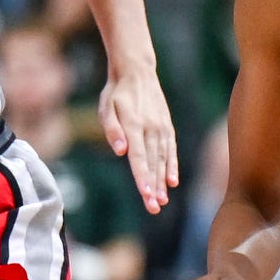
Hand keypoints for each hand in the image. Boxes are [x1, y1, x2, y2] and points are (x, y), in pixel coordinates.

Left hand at [98, 64, 178, 212]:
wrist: (137, 71)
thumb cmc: (117, 92)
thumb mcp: (106, 107)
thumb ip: (112, 129)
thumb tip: (120, 151)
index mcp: (134, 125)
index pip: (139, 157)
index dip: (142, 177)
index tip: (146, 194)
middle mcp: (151, 128)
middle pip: (152, 163)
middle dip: (153, 186)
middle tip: (153, 208)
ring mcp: (161, 128)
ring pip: (162, 159)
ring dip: (162, 181)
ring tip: (162, 201)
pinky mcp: (166, 127)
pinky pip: (171, 150)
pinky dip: (172, 166)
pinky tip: (173, 181)